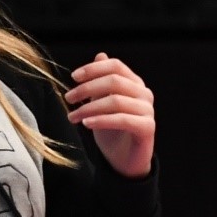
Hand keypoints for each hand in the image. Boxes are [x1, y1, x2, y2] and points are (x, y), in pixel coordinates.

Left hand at [65, 53, 154, 178]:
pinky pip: (122, 119)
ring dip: (89, 108)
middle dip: (87, 88)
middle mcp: (144, 94)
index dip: (94, 68)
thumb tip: (100, 55)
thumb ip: (102, 81)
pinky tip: (86, 124)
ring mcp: (148, 110)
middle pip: (114, 81)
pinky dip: (101, 120)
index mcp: (134, 83)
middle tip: (68, 98)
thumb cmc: (112, 131)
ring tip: (72, 116)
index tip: (74, 77)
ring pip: (116, 101)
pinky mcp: (147, 127)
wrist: (123, 161)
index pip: (115, 66)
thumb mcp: (102, 103)